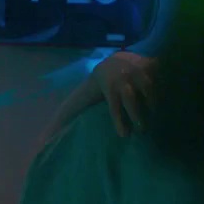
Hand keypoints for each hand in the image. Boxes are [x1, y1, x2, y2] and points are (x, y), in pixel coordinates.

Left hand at [38, 51, 158, 148]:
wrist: (117, 60)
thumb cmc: (98, 89)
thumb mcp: (83, 101)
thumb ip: (66, 120)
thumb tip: (40, 143)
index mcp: (107, 87)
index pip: (114, 106)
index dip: (119, 121)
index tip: (124, 136)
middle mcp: (122, 77)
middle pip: (132, 99)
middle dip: (138, 116)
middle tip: (142, 130)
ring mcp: (138, 69)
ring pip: (149, 89)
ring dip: (153, 105)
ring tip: (154, 117)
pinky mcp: (151, 65)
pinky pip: (161, 80)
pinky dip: (163, 92)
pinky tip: (162, 104)